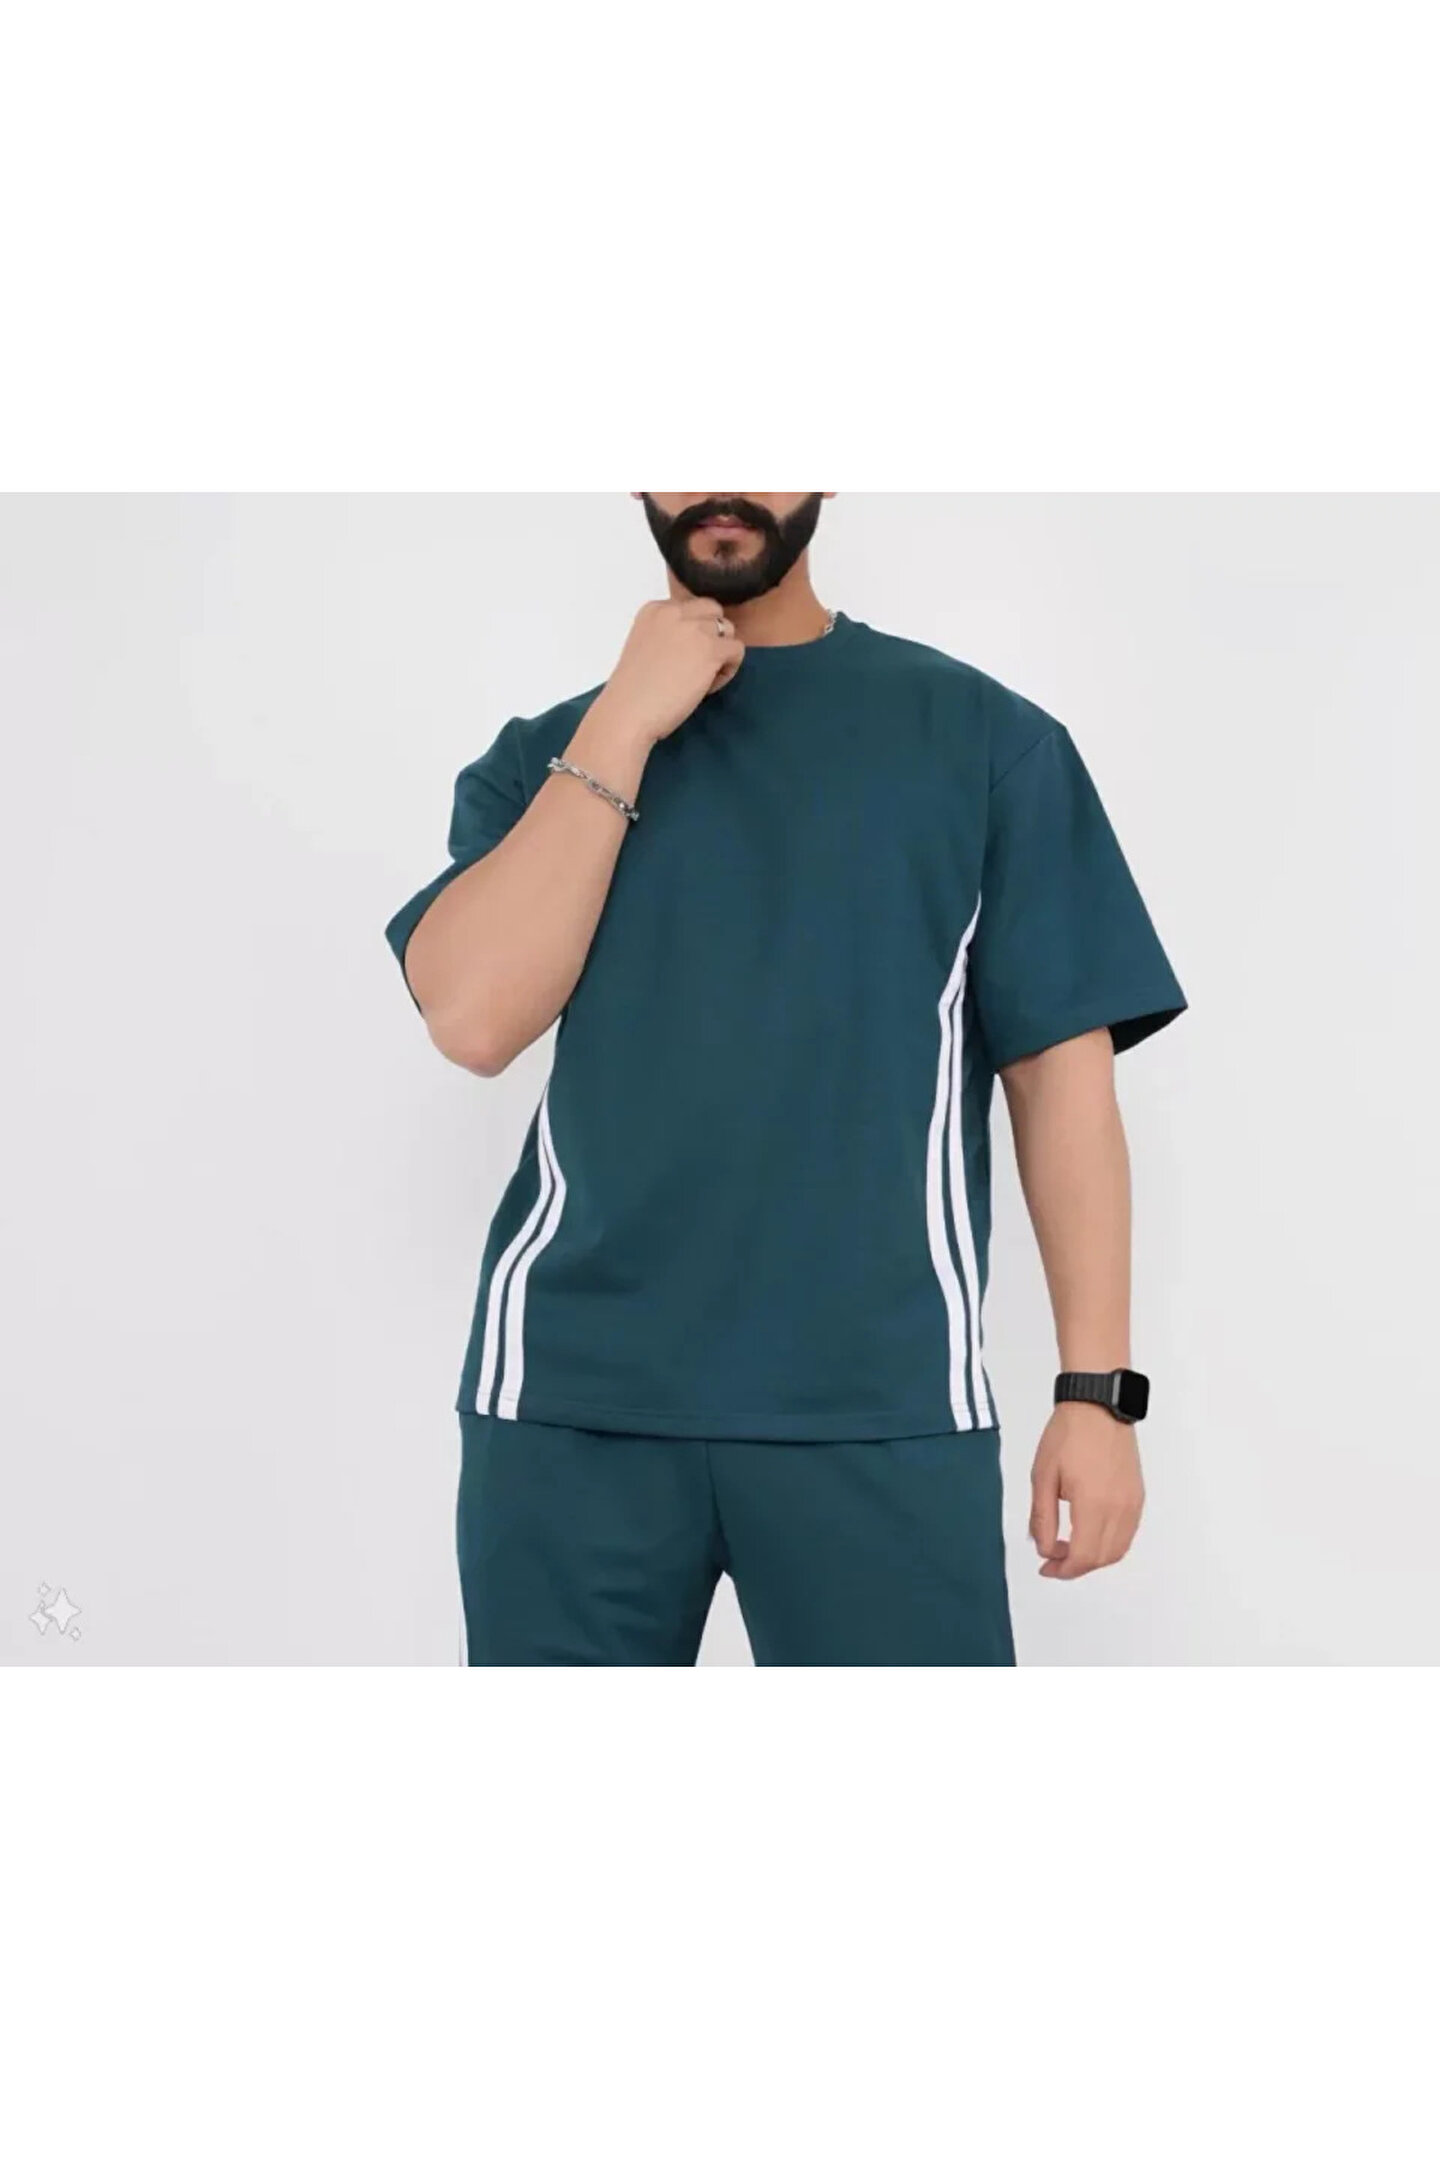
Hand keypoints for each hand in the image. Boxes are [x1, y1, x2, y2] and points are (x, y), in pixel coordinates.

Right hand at [602, 597, 744, 744]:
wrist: (629, 712)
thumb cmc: (632, 691)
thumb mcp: (645, 645)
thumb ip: (667, 634)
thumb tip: (695, 642)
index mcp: (655, 609)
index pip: (691, 608)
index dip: (693, 633)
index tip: (681, 658)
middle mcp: (675, 611)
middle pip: (713, 612)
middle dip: (712, 635)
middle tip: (697, 665)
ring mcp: (695, 628)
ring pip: (728, 630)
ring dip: (720, 653)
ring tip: (701, 678)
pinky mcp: (712, 650)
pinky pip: (737, 651)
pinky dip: (728, 670)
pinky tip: (707, 686)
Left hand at [1029, 1402, 1143, 1578]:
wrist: (1097, 1406)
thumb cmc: (1067, 1436)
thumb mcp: (1043, 1476)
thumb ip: (1042, 1518)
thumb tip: (1044, 1549)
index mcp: (1094, 1504)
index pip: (1083, 1556)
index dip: (1063, 1570)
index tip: (1045, 1568)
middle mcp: (1119, 1509)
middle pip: (1102, 1558)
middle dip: (1076, 1567)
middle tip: (1052, 1559)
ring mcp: (1133, 1503)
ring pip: (1118, 1550)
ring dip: (1094, 1558)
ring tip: (1068, 1547)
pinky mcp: (1138, 1496)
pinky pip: (1127, 1534)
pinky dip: (1108, 1544)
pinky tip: (1088, 1533)